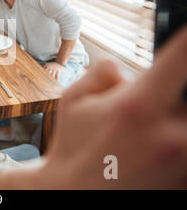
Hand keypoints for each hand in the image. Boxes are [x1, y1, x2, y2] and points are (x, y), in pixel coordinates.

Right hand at [43, 26, 186, 188]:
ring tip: (147, 131)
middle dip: (175, 90)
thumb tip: (135, 68)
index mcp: (137, 106)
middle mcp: (171, 134)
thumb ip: (105, 69)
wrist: (76, 193)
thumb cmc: (74, 143)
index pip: (183, 56)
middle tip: (151, 104)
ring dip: (175, 116)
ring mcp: (184, 160)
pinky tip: (149, 149)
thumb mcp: (73, 97)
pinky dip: (175, 139)